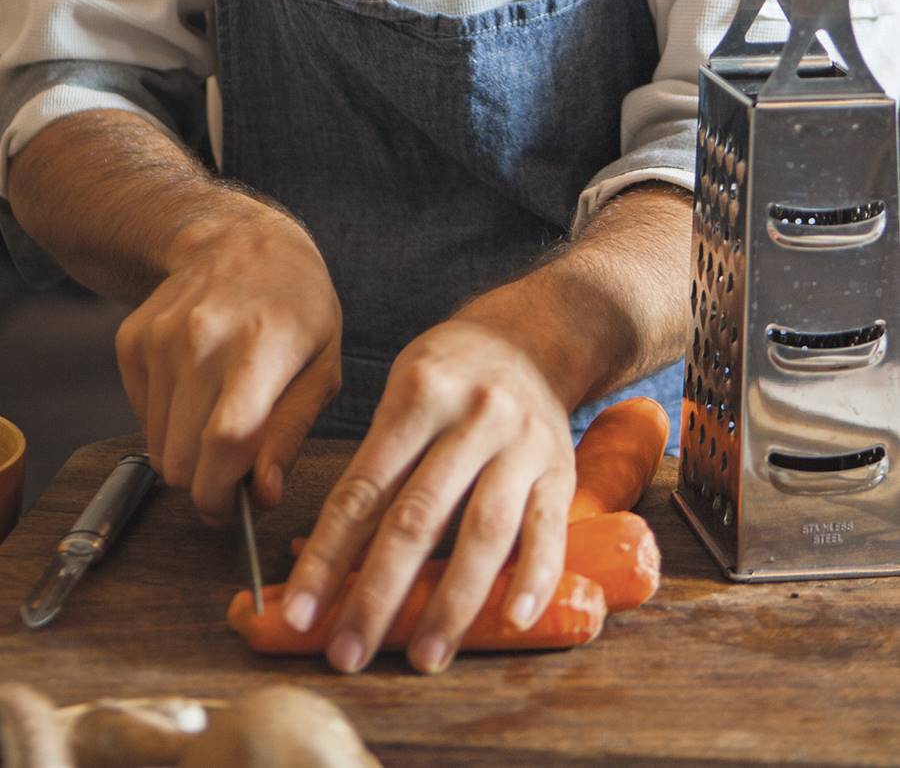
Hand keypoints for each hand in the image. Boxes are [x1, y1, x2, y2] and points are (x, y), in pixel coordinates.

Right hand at [115, 211, 341, 523]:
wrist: (239, 244)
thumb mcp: (323, 368)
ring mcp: (160, 340)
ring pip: (157, 446)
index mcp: (261, 348)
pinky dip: (168, 423)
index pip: (226, 442)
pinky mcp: (132, 342)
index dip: (222, 494)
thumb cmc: (297, 309)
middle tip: (232, 471)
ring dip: (187, 453)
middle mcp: (202, 342)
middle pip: (181, 457)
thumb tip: (262, 494)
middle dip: (204, 483)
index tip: (230, 512)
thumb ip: (291, 434)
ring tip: (221, 418)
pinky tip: (198, 390)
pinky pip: (141, 417)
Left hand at [283, 287, 576, 673]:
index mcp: (419, 394)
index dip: (328, 556)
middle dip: (378, 593)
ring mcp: (522, 444)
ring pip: (485, 531)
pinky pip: (550, 530)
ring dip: (452, 602)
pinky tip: (512, 619)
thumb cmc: (451, 371)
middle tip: (348, 652)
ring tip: (424, 655)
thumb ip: (375, 462)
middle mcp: (474, 417)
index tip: (300, 612)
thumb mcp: (403, 389)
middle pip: (419, 517)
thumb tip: (329, 554)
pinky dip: (534, 578)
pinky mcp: (561, 469)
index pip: (363, 489)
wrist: (531, 339)